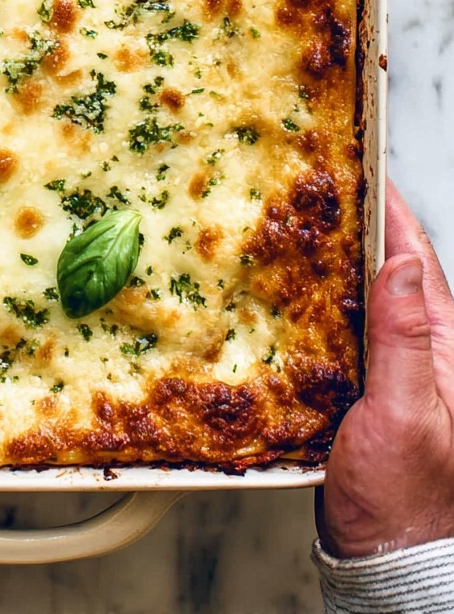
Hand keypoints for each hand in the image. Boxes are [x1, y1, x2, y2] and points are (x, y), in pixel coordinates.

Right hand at [319, 180, 453, 556]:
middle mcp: (419, 346)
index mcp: (442, 342)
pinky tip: (282, 289)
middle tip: (311, 176)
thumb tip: (399, 263)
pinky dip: (311, 298)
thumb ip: (404, 340)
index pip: (413, 252)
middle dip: (351, 217)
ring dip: (328, 254)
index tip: (356, 160)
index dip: (386, 203)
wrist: (389, 559)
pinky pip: (337, 327)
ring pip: (356, 291)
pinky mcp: (360, 388)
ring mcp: (388, 366)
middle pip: (384, 262)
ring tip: (290, 217)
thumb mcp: (408, 415)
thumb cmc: (407, 500)